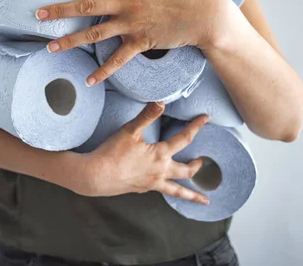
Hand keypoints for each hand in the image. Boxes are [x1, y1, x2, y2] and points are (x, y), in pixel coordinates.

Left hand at [36, 0, 235, 85]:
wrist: (207, 16)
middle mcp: (127, 4)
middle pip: (86, 6)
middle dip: (60, 10)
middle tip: (38, 15)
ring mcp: (132, 25)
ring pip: (95, 33)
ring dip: (71, 40)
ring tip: (50, 47)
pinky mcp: (141, 43)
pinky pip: (118, 60)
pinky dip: (103, 72)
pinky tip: (88, 80)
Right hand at [79, 102, 209, 204]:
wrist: (96, 176)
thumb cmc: (112, 153)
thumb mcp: (130, 130)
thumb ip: (147, 116)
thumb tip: (161, 102)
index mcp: (161, 155)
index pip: (184, 139)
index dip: (195, 127)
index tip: (206, 118)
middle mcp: (160, 172)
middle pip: (186, 171)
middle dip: (197, 166)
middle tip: (203, 161)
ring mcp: (151, 183)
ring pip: (177, 191)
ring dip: (192, 195)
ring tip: (204, 201)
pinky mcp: (141, 189)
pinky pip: (160, 191)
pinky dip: (166, 190)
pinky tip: (162, 187)